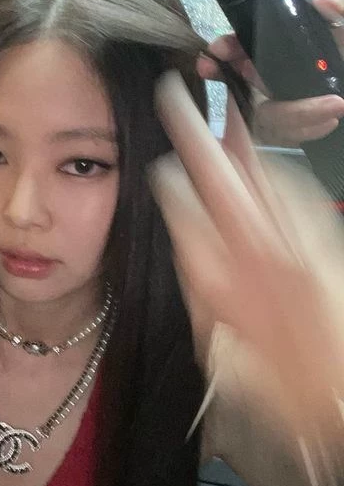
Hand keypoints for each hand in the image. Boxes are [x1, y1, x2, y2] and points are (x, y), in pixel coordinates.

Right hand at [151, 71, 343, 462]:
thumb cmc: (285, 390)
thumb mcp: (224, 356)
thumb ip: (202, 298)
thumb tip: (189, 251)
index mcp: (229, 287)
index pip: (188, 218)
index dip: (173, 187)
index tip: (161, 166)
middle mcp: (264, 256)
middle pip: (221, 181)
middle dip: (194, 136)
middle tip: (173, 96)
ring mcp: (300, 243)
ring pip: (261, 177)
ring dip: (237, 141)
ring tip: (220, 109)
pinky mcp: (325, 242)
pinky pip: (294, 190)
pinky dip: (273, 167)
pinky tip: (261, 157)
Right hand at [197, 0, 343, 145]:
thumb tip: (321, 0)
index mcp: (304, 44)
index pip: (254, 43)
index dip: (230, 48)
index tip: (217, 52)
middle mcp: (293, 75)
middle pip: (245, 81)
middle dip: (233, 80)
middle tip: (224, 75)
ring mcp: (298, 105)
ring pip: (266, 116)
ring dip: (293, 114)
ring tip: (333, 107)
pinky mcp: (309, 130)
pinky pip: (287, 137)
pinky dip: (306, 128)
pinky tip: (331, 118)